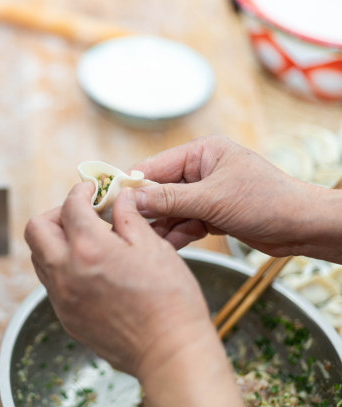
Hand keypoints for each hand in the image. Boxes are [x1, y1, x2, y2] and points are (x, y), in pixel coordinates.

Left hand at [25, 182, 242, 406]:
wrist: (169, 352)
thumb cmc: (169, 300)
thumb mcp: (153, 247)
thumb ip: (129, 218)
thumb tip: (119, 199)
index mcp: (89, 249)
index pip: (69, 206)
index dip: (81, 192)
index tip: (91, 191)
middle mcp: (66, 272)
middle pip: (36, 229)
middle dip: (56, 214)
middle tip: (80, 214)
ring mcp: (62, 298)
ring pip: (39, 257)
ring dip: (55, 242)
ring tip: (84, 242)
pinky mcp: (66, 317)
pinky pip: (51, 283)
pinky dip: (62, 268)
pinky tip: (89, 269)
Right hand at [132, 135, 336, 258]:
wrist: (303, 227)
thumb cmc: (266, 201)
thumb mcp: (212, 199)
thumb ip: (169, 200)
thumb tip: (132, 200)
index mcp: (201, 153)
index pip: (154, 166)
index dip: (129, 184)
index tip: (106, 201)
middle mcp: (200, 170)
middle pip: (158, 190)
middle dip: (143, 210)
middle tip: (118, 227)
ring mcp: (205, 193)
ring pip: (169, 211)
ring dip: (158, 227)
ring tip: (139, 244)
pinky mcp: (211, 214)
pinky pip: (184, 224)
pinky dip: (175, 236)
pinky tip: (163, 249)